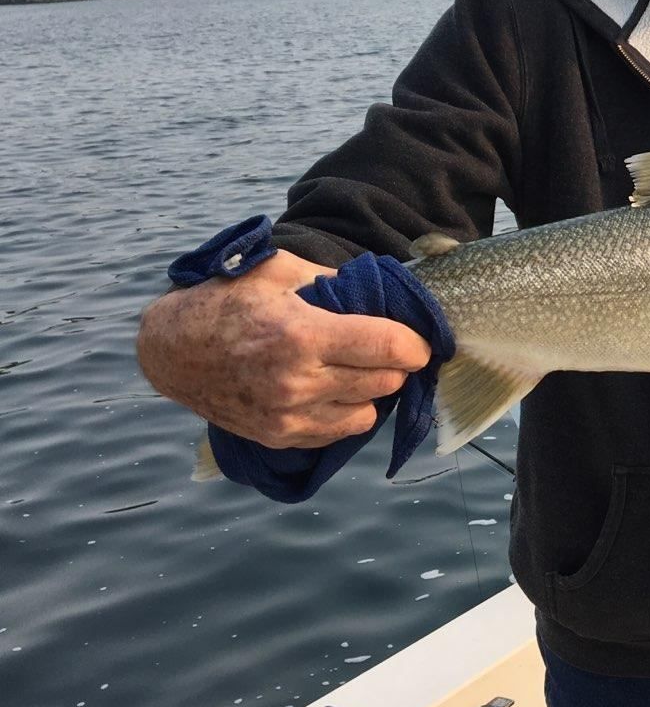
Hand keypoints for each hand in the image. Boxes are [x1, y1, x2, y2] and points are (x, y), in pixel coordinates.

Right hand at [136, 249, 431, 448]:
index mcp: (302, 335)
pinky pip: (341, 431)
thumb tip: (378, 290)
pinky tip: (335, 390)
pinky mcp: (279, 436)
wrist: (171, 350)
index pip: (387, 347)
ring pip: (369, 411)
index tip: (421, 340)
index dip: (416, 344)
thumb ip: (331, 278)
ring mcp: (288, 415)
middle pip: (385, 381)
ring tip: (357, 368)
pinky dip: (349, 412)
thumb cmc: (225, 301)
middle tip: (385, 348)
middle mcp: (298, 381)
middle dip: (395, 364)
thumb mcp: (277, 270)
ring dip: (373, 390)